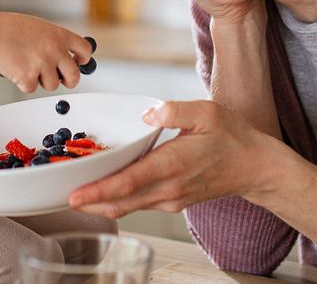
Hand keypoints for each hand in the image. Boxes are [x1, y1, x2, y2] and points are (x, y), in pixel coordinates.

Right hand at [0, 10, 92, 92]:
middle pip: (74, 76)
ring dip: (41, 81)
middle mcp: (55, 50)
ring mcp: (43, 65)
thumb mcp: (40, 27)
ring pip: (52, 85)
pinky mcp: (29, 78)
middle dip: (69, 80)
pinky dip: (23, 83)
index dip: (83, 59)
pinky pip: (32, 88)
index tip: (78, 62)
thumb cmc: (10, 28)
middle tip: (61, 79)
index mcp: (59, 36)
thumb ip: (54, 41)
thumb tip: (64, 56)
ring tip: (28, 67)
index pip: (85, 50)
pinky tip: (16, 69)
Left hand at [68, 99, 279, 218]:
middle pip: (121, 202)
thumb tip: (148, 113)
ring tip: (76, 194)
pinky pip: (139, 204)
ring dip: (101, 203)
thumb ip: (174, 110)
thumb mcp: (206, 112)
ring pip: (128, 206)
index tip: (75, 195)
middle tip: (61, 196)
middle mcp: (169, 188)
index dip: (99, 191)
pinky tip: (104, 191)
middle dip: (90, 202)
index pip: (129, 182)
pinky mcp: (173, 201)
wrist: (256, 167)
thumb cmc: (233, 137)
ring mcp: (171, 198)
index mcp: (173, 165)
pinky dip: (118, 200)